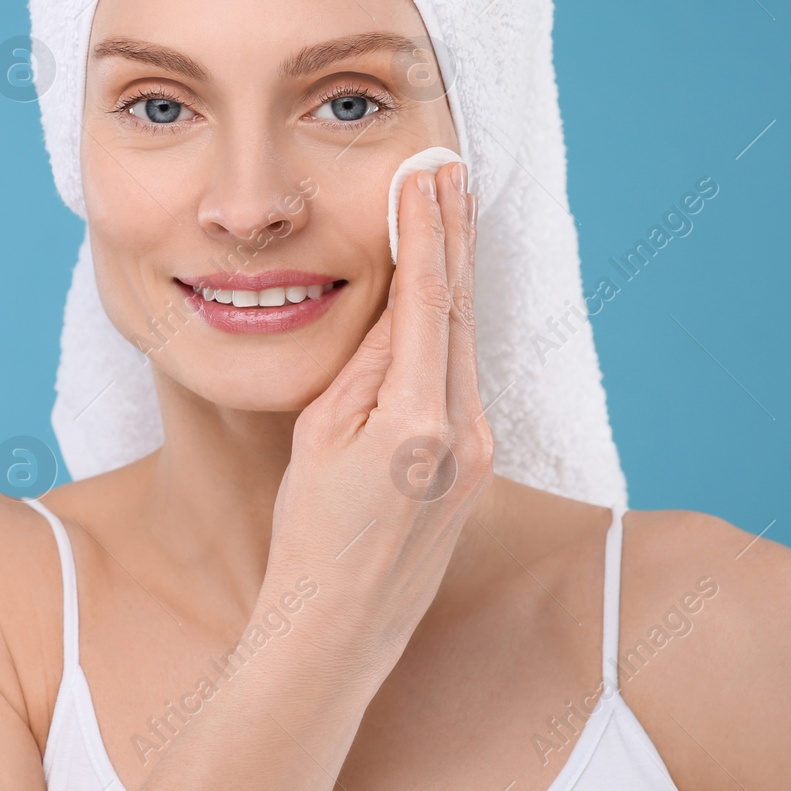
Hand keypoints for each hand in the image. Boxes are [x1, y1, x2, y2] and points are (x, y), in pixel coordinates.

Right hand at [264, 159, 494, 677]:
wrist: (340, 625)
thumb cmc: (309, 532)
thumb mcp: (320, 435)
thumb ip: (368, 366)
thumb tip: (399, 303)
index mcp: (417, 422)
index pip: (426, 302)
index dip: (426, 230)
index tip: (423, 172)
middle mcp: (466, 433)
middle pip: (460, 310)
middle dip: (453, 232)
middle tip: (449, 165)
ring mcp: (481, 451)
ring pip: (463, 340)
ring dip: (454, 271)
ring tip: (449, 205)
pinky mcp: (479, 464)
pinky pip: (462, 375)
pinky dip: (450, 323)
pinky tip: (442, 287)